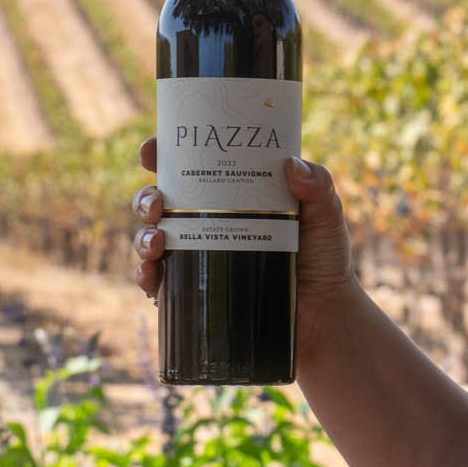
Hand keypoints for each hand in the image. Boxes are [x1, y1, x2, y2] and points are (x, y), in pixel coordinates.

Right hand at [131, 141, 355, 348]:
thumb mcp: (325, 216)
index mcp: (230, 194)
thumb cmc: (324, 258)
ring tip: (157, 241)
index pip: (189, 166)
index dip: (162, 154)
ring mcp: (197, 256)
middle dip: (146, 198)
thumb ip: (319, 187)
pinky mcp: (195, 291)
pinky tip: (151, 274)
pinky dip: (146, 275)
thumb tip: (293, 165)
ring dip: (142, 236)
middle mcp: (207, 221)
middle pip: (160, 201)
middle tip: (157, 204)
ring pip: (151, 238)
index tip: (152, 152)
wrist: (323, 314)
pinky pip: (157, 282)